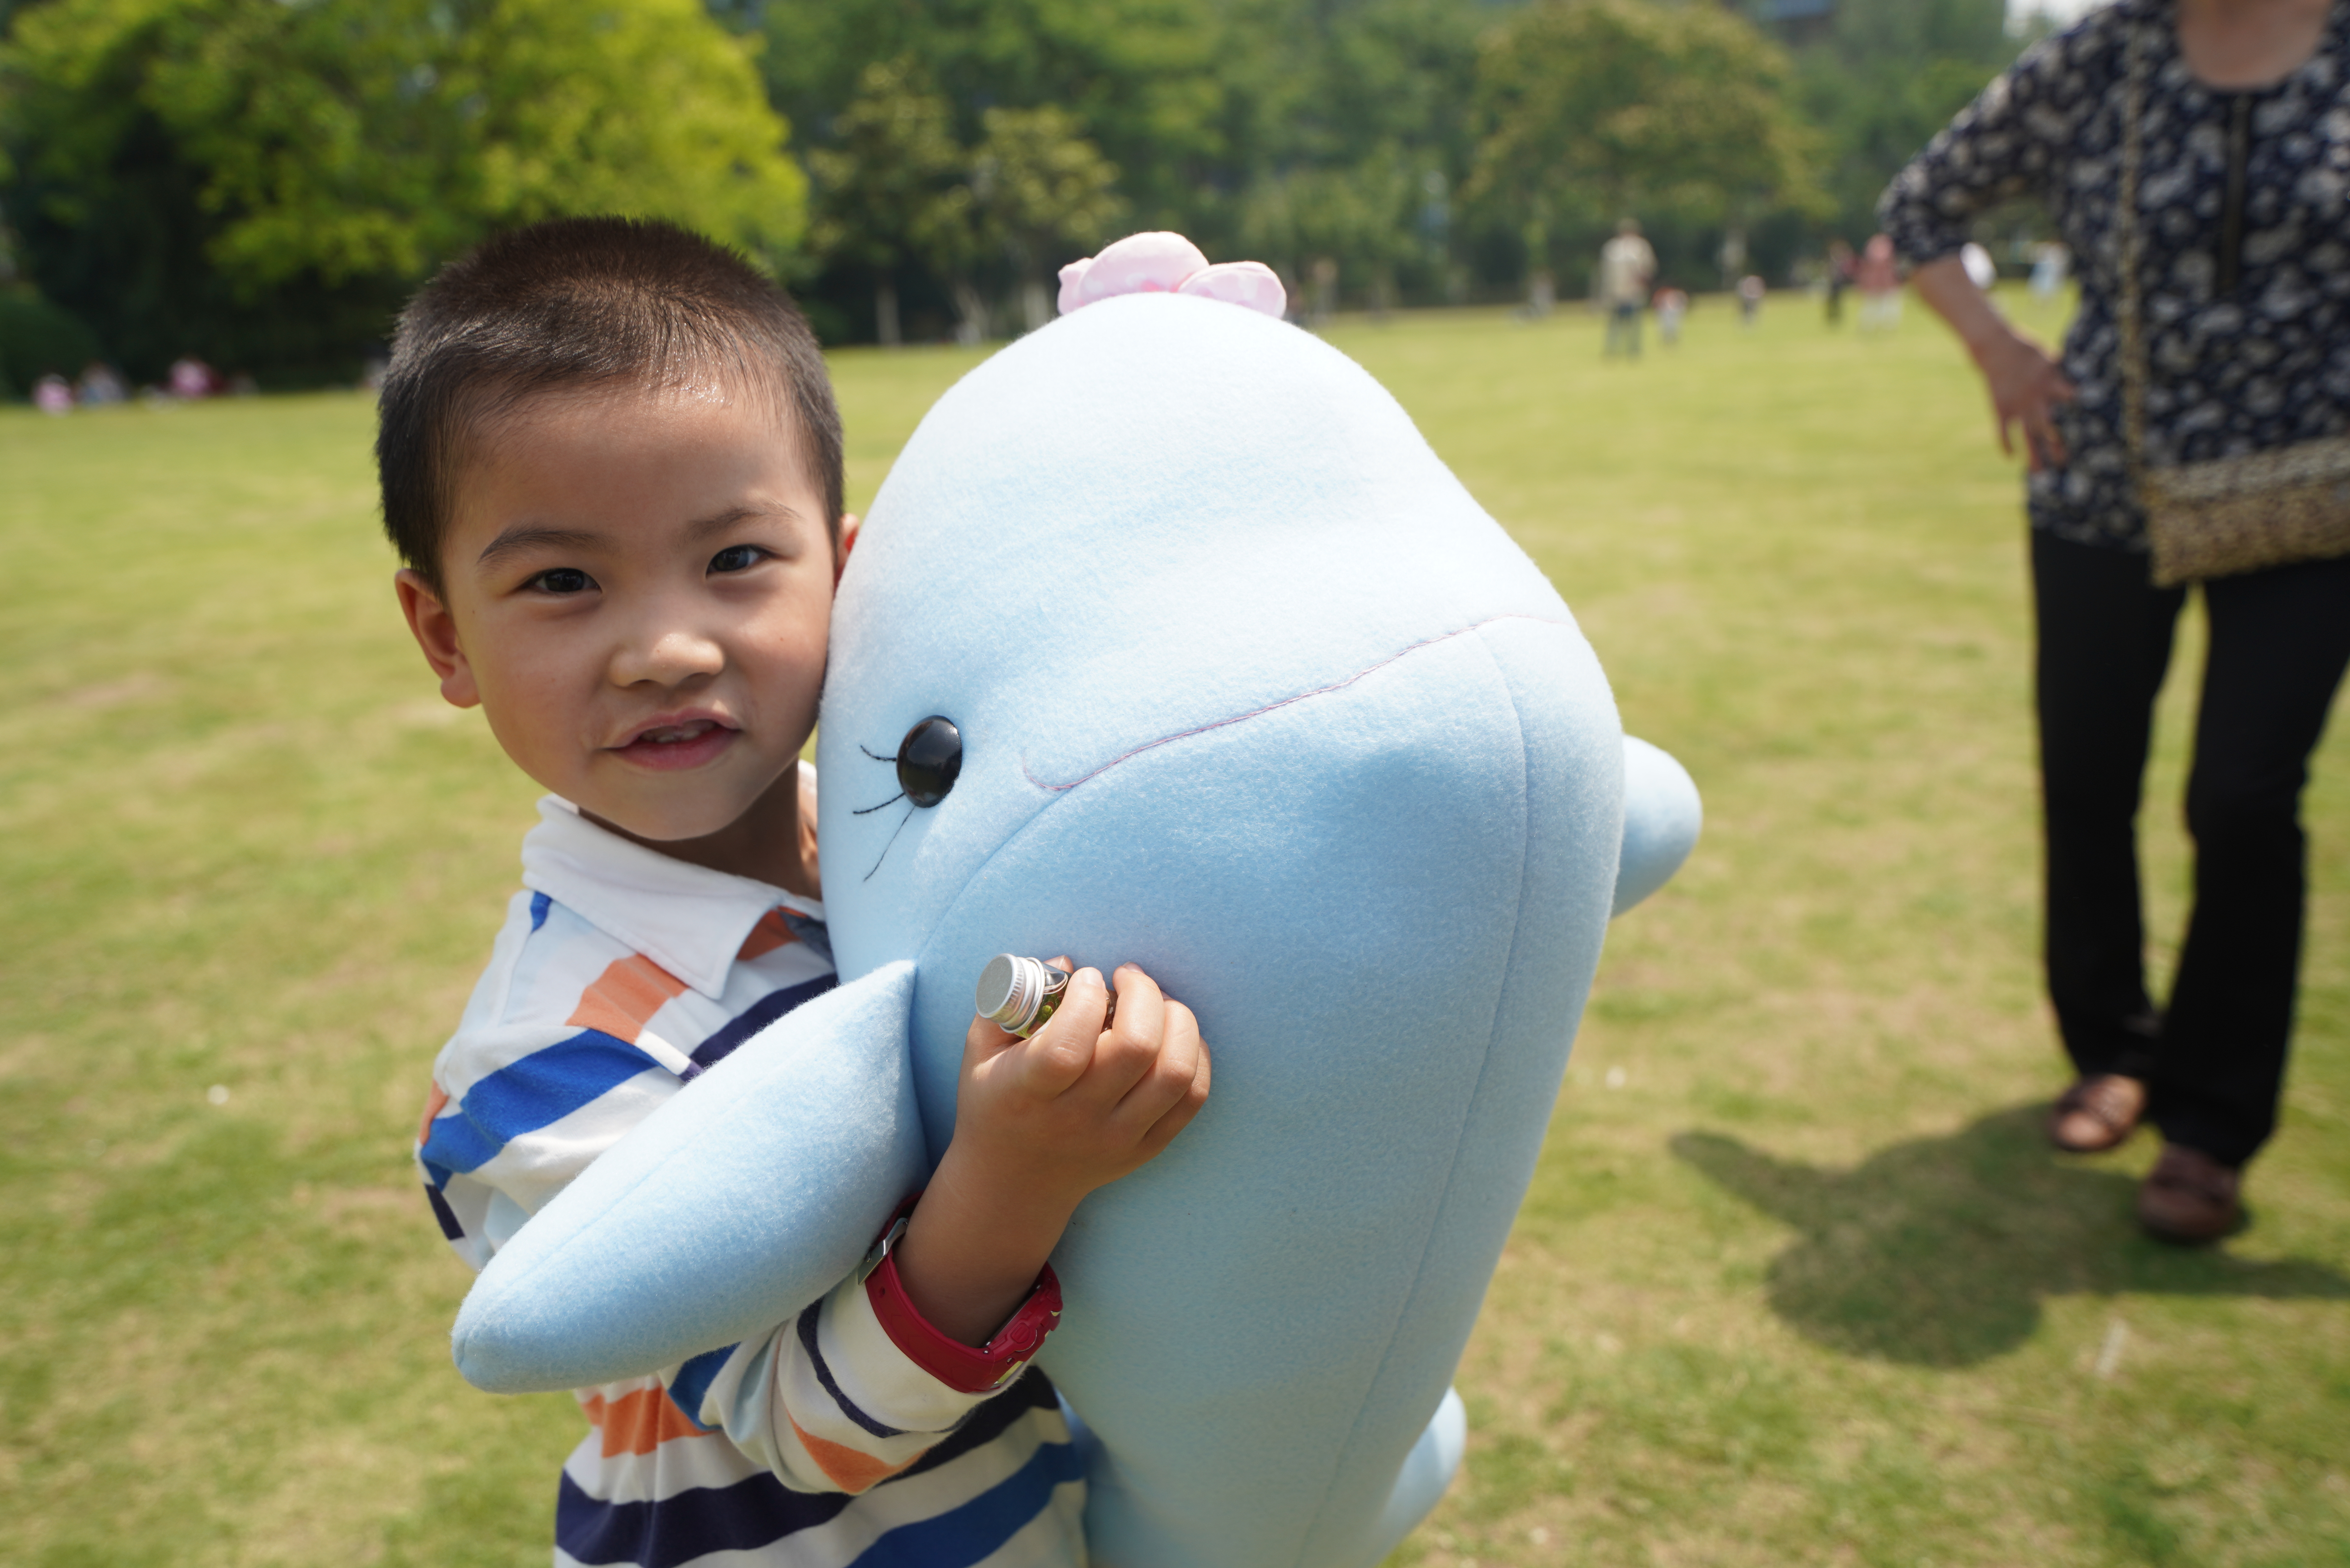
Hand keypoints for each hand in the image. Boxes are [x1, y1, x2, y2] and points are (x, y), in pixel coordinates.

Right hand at [892, 961, 1210, 1344]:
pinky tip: (1174, 1033)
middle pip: (1136, 1049)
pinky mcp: (1148, 1148)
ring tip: (1157, 1002)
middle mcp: (1076, 1120)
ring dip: (1177, 1020)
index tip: (1088, 977)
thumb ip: (1011, 999)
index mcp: (1028, 1093)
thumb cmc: (996, 1100)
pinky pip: (1194, 1096)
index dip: (1086, 999)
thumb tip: (1069, 963)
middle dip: (1142, 993)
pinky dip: (1195, 1053)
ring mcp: (1118, 1138)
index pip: (1068, 1047)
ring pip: (1175, 1072)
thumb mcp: (980, 1050)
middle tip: (1127, 977)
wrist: (1014, 1183)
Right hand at [1974, 327, 2077, 471]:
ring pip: (2026, 436)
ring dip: (2032, 455)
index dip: (2081, 414)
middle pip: (2048, 428)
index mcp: (2052, 384)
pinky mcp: (2000, 408)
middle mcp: (2036, 399)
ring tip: (2038, 473)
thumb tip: (2087, 386)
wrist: (1997, 347)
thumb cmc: (2030, 352)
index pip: (2070, 401)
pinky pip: (2002, 431)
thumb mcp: (2052, 359)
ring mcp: (2017, 406)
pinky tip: (2010, 458)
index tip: (2093, 431)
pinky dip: (2005, 444)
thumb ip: (2065, 376)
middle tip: (2064, 464)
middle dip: (2056, 447)